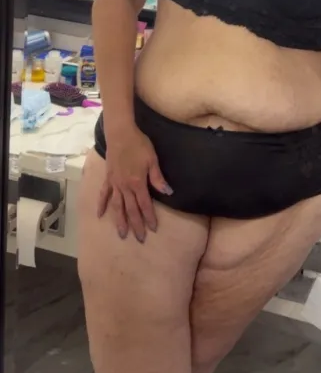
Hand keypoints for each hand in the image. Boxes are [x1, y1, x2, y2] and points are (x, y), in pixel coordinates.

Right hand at [97, 125, 172, 241]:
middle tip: (139, 238)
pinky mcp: (108, 178)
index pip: (145, 204)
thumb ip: (158, 177)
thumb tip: (167, 192)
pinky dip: (102, 205)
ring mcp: (114, 183)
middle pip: (131, 209)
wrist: (120, 133)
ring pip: (117, 206)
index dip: (149, 217)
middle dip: (136, 224)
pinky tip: (99, 215)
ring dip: (119, 221)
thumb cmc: (139, 144)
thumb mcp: (152, 159)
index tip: (153, 229)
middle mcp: (125, 186)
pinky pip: (104, 194)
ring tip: (122, 234)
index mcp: (137, 182)